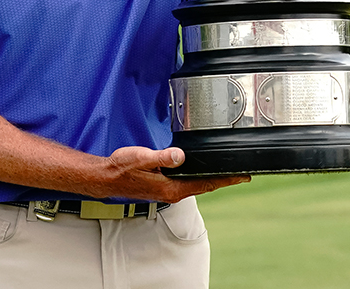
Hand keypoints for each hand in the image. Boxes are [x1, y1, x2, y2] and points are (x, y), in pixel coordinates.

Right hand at [99, 146, 248, 202]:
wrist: (107, 177)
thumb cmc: (121, 168)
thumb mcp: (142, 158)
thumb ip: (162, 157)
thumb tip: (180, 156)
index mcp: (171, 188)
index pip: (206, 184)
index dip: (226, 180)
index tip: (243, 176)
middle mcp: (172, 193)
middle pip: (206, 186)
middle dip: (225, 180)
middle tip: (243, 175)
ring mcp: (168, 191)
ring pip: (198, 186)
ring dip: (213, 180)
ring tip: (228, 174)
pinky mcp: (164, 187)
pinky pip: (189, 184)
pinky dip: (200, 178)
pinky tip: (201, 173)